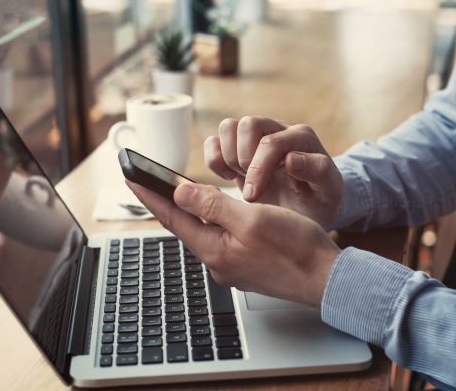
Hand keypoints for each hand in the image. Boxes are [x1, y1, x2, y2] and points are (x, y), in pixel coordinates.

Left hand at [126, 180, 339, 306]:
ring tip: (174, 191)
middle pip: (183, 225)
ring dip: (188, 210)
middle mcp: (218, 261)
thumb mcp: (252, 219)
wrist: (325, 279)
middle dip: (164, 201)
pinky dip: (211, 220)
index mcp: (214, 249)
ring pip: (202, 231)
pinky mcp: (246, 264)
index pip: (171, 217)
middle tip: (146, 180)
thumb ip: (213, 205)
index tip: (130, 176)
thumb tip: (179, 194)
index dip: (150, 194)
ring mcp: (232, 265)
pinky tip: (213, 212)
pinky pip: (220, 237)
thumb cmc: (296, 249)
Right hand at [204, 116, 342, 226]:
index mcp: (303, 138)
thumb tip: (291, 158)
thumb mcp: (328, 192)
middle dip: (244, 159)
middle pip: (248, 124)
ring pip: (228, 127)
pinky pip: (215, 140)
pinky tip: (228, 177)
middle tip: (252, 188)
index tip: (254, 197)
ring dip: (228, 157)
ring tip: (241, 179)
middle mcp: (278, 130)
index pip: (271, 142)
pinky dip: (215, 159)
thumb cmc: (318, 201)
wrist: (306, 210)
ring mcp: (257, 136)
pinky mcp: (238, 147)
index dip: (258, 168)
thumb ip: (318, 171)